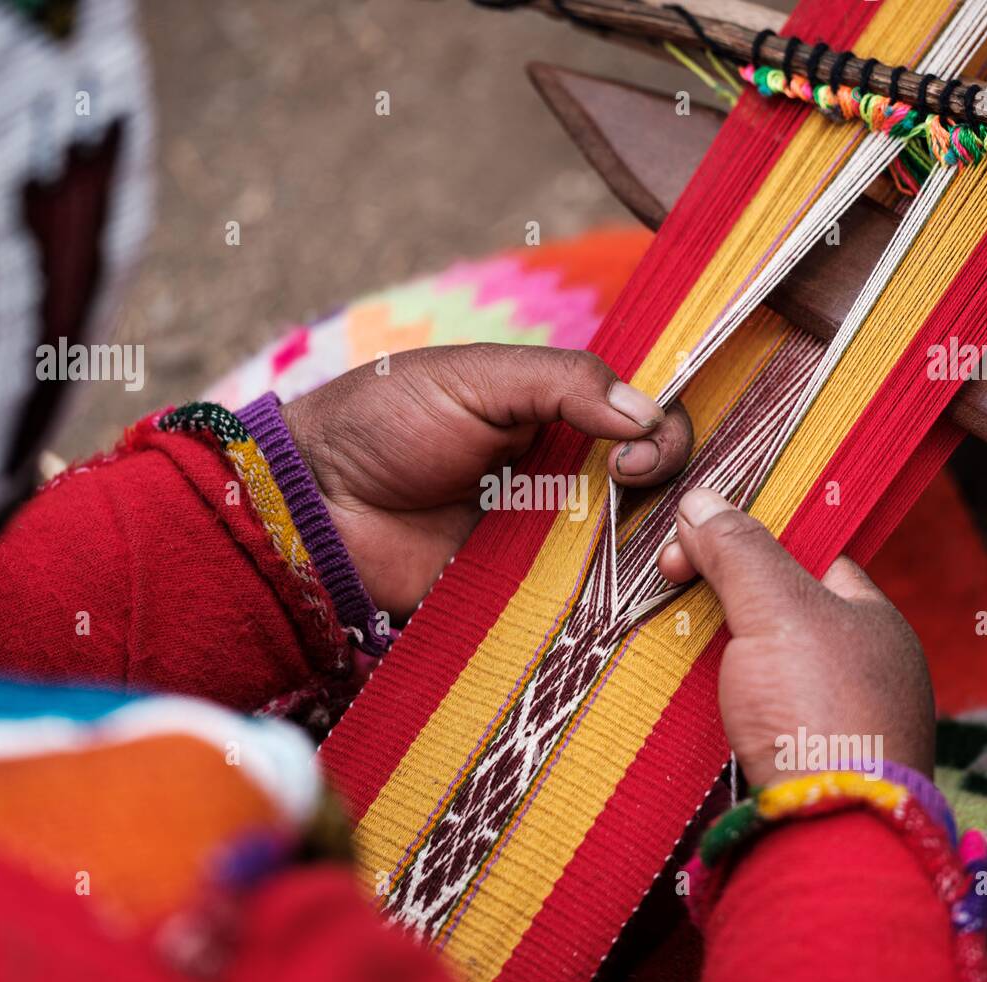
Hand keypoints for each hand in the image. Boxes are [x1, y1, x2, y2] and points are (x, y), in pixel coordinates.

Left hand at [281, 344, 692, 621]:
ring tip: (649, 547)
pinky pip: (584, 600)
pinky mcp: (524, 594)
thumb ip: (565, 382)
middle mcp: (563, 478)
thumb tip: (649, 413)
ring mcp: (547, 540)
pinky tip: (631, 590)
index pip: (644, 422)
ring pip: (630, 546)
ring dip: (653, 546)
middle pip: (653, 487)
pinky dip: (613, 598)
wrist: (317, 508)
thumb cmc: (385, 423)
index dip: (664, 433)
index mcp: (555, 417)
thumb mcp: (475, 376)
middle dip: (670, 489)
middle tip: (630, 488)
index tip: (638, 453)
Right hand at [658, 488, 933, 786]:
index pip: (808, 556)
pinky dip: (719, 702)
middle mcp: (862, 669)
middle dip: (722, 597)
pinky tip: (689, 699)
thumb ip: (740, 551)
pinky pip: (754, 715)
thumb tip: (702, 500)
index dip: (748, 541)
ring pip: (762, 666)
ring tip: (669, 642)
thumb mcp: (778, 609)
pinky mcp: (802, 765)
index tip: (691, 542)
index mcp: (873, 621)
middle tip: (668, 586)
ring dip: (715, 653)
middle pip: (779, 610)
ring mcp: (834, 720)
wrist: (831, 833)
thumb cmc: (822, 709)